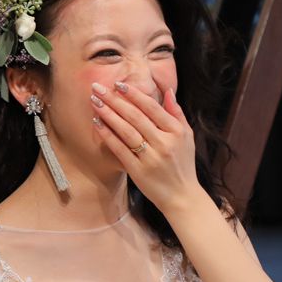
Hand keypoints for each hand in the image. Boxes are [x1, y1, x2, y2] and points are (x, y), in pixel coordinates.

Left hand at [90, 82, 204, 214]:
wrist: (182, 197)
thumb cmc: (183, 163)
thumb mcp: (187, 136)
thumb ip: (177, 113)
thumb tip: (166, 90)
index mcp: (176, 132)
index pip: (152, 108)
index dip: (134, 95)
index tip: (118, 84)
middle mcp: (164, 143)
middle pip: (135, 117)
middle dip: (115, 100)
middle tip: (97, 88)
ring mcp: (150, 157)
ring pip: (126, 131)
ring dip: (108, 114)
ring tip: (95, 102)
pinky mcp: (138, 170)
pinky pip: (119, 149)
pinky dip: (107, 135)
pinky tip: (97, 123)